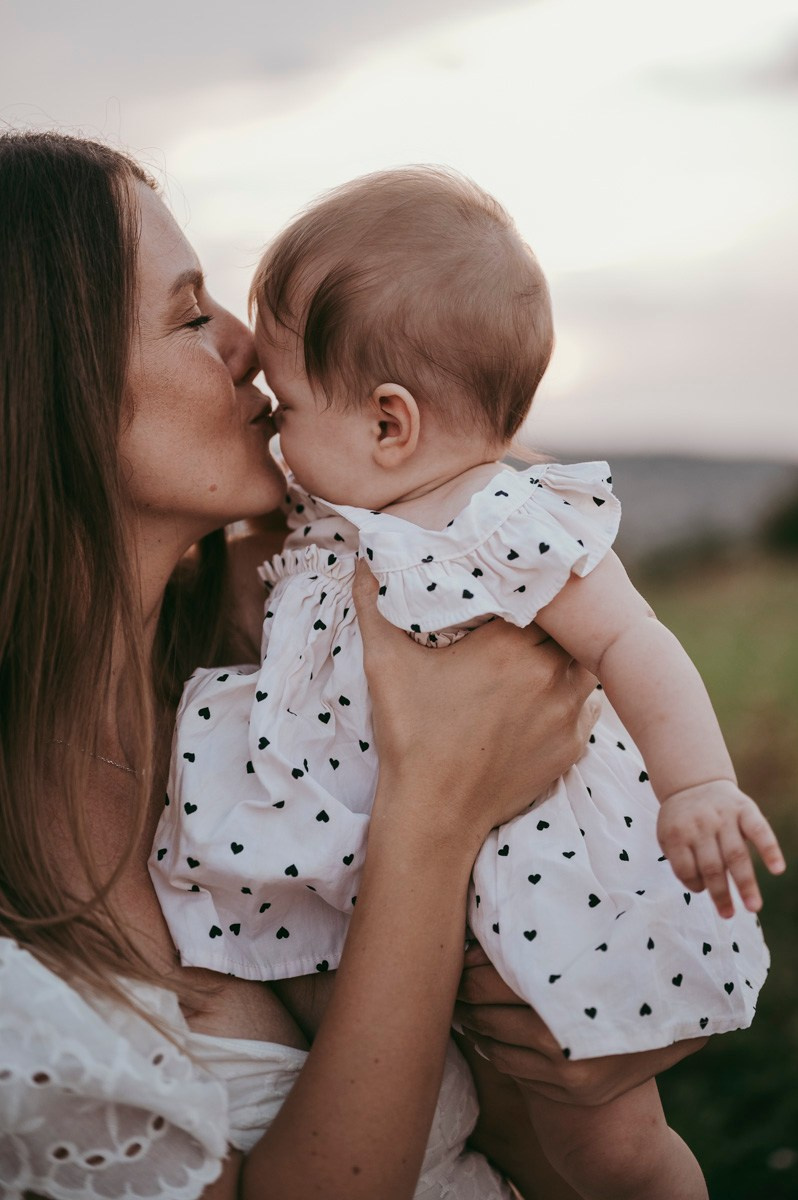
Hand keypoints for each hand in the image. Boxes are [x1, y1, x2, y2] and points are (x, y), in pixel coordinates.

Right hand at [352, 562, 598, 848]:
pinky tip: (545, 695)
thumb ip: (375, 602)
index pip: (541, 597)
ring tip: (541, 653)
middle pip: (570, 628)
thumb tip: (364, 557)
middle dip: (554, 622)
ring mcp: (566, 712)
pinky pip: (588, 705)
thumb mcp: (384, 663)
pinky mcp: (572, 745)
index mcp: (509, 646)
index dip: (532, 589)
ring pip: (585, 665)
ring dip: (567, 656)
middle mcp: (548, 674)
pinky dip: (572, 695)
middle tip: (532, 617)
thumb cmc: (410, 734)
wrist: (435, 811)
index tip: (516, 588)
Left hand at [455, 945, 706, 1106]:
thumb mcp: (606, 943)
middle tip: (450, 977)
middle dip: (464, 994)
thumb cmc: (631, 970)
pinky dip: (489, 1049)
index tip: (459, 952)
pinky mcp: (568, 1092)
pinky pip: (510, 1068)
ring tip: (458, 1003)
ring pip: (493, 1042)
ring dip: (471, 1022)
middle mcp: (566, 1036)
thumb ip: (561, 931)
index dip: (471, 966)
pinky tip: (481, 1032)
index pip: (497, 978)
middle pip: (488, 1010)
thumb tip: (507, 900)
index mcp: (571, 991)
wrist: (678, 1035)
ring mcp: (567, 1070)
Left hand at [657, 780, 785, 917]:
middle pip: (712, 866)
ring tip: (753, 907)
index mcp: (677, 833)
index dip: (694, 883)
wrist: (694, 782)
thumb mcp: (668, 835)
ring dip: (746, 884)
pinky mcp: (744, 808)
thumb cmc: (682, 820)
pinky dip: (769, 849)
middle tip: (728, 915)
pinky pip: (759, 829)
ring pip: (736, 854)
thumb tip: (702, 888)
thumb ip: (680, 860)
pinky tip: (777, 869)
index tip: (702, 888)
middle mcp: (701, 825)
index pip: (685, 868)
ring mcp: (724, 816)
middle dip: (721, 894)